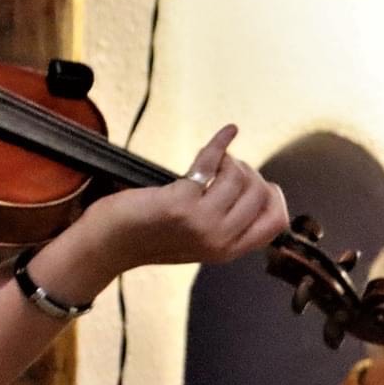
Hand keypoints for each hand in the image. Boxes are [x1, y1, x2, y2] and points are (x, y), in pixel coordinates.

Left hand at [91, 124, 288, 272]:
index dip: (275, 198)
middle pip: (260, 195)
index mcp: (227, 251)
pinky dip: (219, 143)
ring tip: (216, 160)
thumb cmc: (147, 236)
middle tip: (230, 167)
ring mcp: (202, 221)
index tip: (263, 183)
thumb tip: (251, 191)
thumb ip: (223, 227)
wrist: (108, 243)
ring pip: (239, 178)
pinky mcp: (181, 202)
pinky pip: (211, 162)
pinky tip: (226, 133)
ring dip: (231, 161)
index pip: (275, 224)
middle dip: (250, 173)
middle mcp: (219, 239)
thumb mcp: (196, 243)